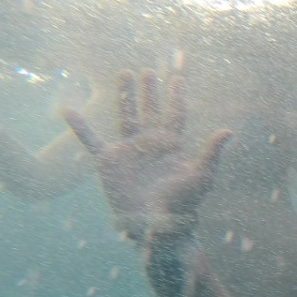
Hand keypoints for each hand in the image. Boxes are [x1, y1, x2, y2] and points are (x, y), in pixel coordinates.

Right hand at [64, 69, 230, 239]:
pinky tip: (68, 110)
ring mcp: (129, 150)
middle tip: (149, 71)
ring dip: (125, 96)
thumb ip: (212, 153)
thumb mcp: (201, 177)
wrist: (157, 225)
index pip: (176, 115)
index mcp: (172, 146)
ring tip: (124, 73)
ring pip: (126, 116)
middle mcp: (151, 144)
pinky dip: (80, 126)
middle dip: (150, 91)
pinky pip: (91, 140)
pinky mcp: (109, 162)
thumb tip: (228, 131)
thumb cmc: (183, 205)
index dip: (177, 97)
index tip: (178, 78)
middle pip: (150, 111)